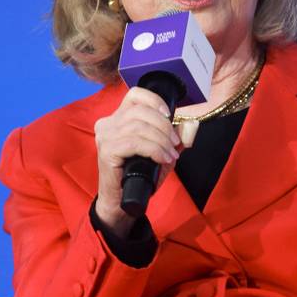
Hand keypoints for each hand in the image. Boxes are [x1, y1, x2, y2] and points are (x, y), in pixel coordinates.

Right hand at [93, 87, 181, 236]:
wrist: (124, 201)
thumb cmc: (142, 173)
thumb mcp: (164, 151)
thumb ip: (178, 137)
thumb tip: (192, 124)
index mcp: (118, 117)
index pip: (135, 94)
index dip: (155, 100)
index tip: (169, 115)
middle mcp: (108, 123)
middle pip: (140, 111)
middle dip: (164, 126)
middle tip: (175, 144)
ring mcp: (105, 136)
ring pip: (139, 127)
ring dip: (161, 141)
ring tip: (170, 154)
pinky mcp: (106, 151)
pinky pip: (134, 143)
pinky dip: (154, 149)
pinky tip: (162, 159)